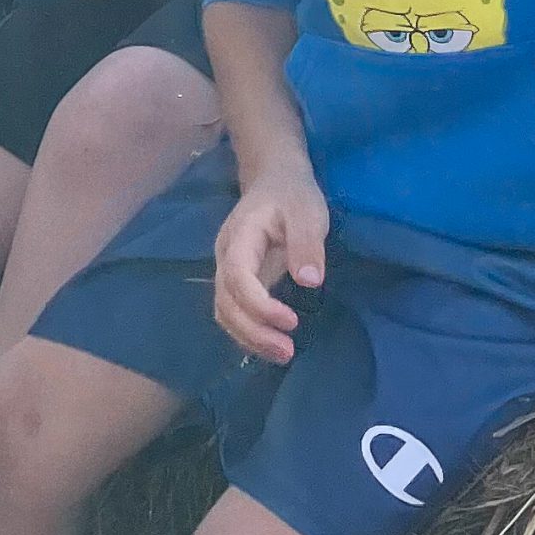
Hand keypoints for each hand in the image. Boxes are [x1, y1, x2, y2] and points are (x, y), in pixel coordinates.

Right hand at [213, 164, 328, 363]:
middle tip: (287, 351)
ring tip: (283, 354)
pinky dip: (248, 332)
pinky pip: (233, 311)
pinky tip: (272, 344)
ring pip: (224, 310)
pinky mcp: (239, 280)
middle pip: (225, 300)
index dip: (258, 304)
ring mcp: (228, 269)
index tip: (291, 321)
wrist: (275, 180)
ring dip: (248, 337)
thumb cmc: (292, 194)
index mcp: (240, 237)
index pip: (236, 276)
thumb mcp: (307, 211)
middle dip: (252, 330)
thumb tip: (309, 282)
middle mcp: (226, 256)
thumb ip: (306, 243)